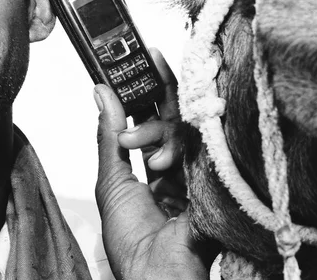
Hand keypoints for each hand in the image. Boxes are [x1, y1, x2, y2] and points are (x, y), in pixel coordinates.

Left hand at [94, 49, 207, 279]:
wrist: (159, 273)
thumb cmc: (132, 238)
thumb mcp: (112, 180)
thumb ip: (109, 135)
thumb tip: (100, 92)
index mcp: (151, 168)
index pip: (148, 119)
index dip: (142, 90)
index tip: (138, 60)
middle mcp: (176, 164)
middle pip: (170, 115)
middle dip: (157, 87)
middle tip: (147, 58)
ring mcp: (197, 167)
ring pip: (185, 124)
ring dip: (161, 123)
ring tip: (143, 135)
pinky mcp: (215, 173)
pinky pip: (204, 139)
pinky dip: (187, 129)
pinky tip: (177, 118)